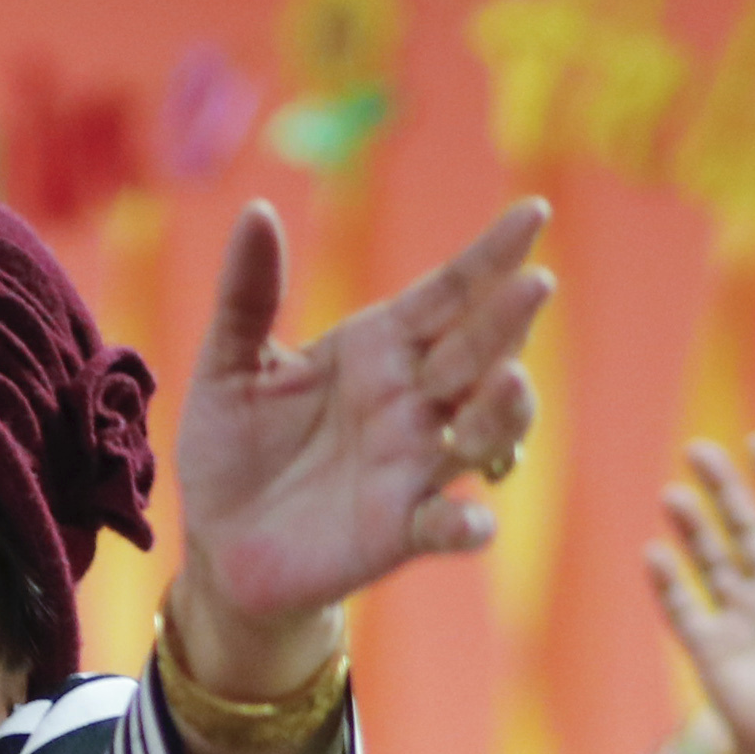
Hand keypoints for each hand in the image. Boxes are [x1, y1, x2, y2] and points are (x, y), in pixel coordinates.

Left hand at [162, 197, 548, 636]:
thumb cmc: (231, 447)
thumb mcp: (228, 365)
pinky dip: (464, 523)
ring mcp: (413, 466)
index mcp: (378, 348)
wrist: (219, 542)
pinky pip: (444, 525)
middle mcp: (412, 401)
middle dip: (507, 320)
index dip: (490, 255)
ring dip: (504, 411)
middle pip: (473, 352)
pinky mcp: (399, 530)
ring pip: (482, 432)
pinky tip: (471, 520)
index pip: (446, 293)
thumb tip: (258, 211)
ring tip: (511, 381)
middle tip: (536, 284)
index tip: (533, 211)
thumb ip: (247, 295)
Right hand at [648, 436, 754, 753]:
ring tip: (673, 493)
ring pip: (710, 559)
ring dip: (692, 527)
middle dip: (724, 489)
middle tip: (699, 450)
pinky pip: (683, 608)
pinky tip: (655, 553)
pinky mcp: (710, 651)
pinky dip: (668, 582)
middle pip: (744, 527)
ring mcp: (741, 620)